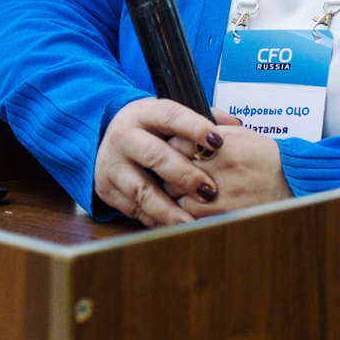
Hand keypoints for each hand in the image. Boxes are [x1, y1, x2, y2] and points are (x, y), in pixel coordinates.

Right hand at [94, 99, 227, 227]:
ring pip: (140, 189)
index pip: (170, 116)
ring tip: (190, 221)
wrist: (106, 138)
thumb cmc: (149, 129)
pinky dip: (155, 219)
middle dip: (184, 175)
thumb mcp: (168, 116)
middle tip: (209, 190)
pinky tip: (173, 225)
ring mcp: (113, 164)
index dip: (194, 127)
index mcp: (143, 113)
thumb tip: (233, 125)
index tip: (217, 142)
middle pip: (155, 156)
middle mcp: (124, 137)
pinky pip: (133, 209)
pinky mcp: (107, 189)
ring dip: (167, 208)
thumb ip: (201, 118)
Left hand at [176, 110, 291, 216]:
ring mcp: (217, 188)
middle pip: (171, 164)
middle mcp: (216, 163)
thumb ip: (216, 121)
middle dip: (167, 166)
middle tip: (169, 168)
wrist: (289, 183)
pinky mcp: (219, 211)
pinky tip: (186, 203)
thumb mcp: (242, 132)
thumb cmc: (266, 158)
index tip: (171, 148)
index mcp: (220, 141)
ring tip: (177, 187)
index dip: (170, 145)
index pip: (177, 139)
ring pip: (173, 189)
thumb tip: (199, 113)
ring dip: (171, 189)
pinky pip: (185, 211)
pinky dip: (181, 208)